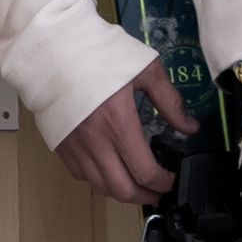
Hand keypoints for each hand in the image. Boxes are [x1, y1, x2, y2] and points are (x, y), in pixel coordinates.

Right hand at [55, 61, 196, 205]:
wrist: (52, 45)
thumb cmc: (97, 52)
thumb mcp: (143, 68)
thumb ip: (169, 101)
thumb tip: (190, 126)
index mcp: (118, 122)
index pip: (145, 172)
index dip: (163, 182)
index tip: (171, 178)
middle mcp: (95, 140)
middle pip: (123, 190)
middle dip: (146, 195)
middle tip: (157, 189)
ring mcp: (74, 145)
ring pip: (100, 187)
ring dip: (122, 190)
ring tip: (134, 182)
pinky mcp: (60, 143)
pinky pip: (80, 174)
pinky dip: (98, 178)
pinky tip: (108, 166)